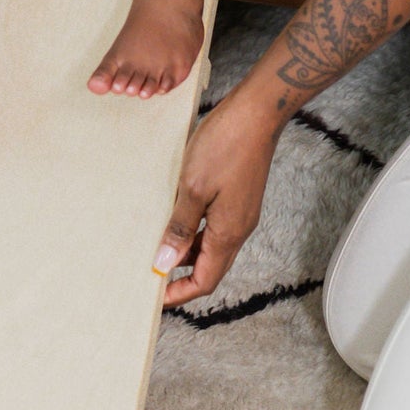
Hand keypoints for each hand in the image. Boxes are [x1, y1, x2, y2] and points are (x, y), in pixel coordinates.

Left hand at [151, 87, 277, 307]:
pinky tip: (176, 215)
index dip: (180, 293)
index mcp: (229, 233)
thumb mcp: (193, 188)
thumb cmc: (226, 145)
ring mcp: (241, 212)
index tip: (156, 297)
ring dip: (188, 250)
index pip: (205, 280)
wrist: (257, 112)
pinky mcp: (240, 196)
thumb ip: (180, 227)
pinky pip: (216, 225)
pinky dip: (195, 229)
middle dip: (182, 275)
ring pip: (212, 245)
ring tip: (158, 243)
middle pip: (210, 267)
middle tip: (152, 272)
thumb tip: (165, 261)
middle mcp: (239, 228)